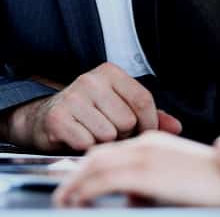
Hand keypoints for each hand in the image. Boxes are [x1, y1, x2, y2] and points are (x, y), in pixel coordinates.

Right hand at [2, 62, 182, 151]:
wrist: (43, 118)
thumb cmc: (87, 114)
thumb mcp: (118, 107)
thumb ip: (149, 116)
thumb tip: (176, 127)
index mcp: (109, 72)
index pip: (143, 100)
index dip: (148, 123)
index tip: (142, 131)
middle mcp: (90, 80)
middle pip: (127, 120)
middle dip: (121, 133)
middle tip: (106, 129)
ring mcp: (72, 97)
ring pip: (108, 134)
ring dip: (102, 141)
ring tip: (91, 132)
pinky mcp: (58, 117)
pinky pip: (87, 143)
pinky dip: (84, 147)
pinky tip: (77, 137)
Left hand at [52, 131, 219, 207]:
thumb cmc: (214, 186)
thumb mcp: (176, 183)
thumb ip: (150, 186)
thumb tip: (130, 198)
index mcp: (153, 141)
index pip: (112, 150)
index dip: (90, 166)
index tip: (75, 181)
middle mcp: (145, 143)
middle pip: (98, 155)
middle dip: (75, 174)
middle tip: (62, 192)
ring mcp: (144, 155)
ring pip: (95, 166)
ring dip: (75, 184)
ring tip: (63, 201)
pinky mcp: (145, 171)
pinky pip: (104, 180)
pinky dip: (85, 190)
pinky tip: (77, 202)